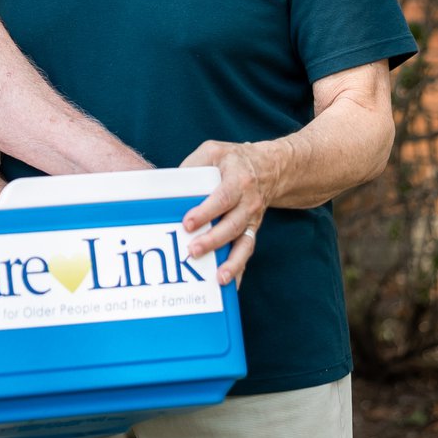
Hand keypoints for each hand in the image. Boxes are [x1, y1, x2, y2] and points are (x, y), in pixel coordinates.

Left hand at [180, 140, 273, 286]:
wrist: (270, 168)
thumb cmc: (233, 160)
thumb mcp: (212, 152)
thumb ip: (192, 166)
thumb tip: (167, 186)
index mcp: (237, 180)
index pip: (222, 198)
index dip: (206, 212)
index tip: (188, 223)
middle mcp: (248, 202)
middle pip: (232, 225)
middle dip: (213, 240)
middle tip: (193, 251)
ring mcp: (251, 219)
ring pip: (243, 244)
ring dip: (232, 263)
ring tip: (218, 279)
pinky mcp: (251, 231)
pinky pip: (246, 252)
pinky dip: (239, 270)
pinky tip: (229, 286)